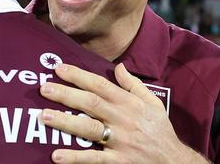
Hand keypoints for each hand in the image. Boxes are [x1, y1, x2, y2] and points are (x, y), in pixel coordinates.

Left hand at [39, 63, 208, 162]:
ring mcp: (120, 141)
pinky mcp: (120, 162)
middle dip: (66, 94)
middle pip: (91, 103)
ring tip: (45, 116)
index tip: (59, 68)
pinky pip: (95, 159)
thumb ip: (133, 85)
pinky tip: (57, 155)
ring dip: (66, 122)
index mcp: (129, 104)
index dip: (79, 76)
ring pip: (90, 129)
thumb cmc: (160, 131)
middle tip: (44, 88)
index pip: (101, 85)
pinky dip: (76, 157)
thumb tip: (118, 66)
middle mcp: (123, 119)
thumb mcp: (152, 103)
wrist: (175, 162)